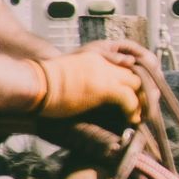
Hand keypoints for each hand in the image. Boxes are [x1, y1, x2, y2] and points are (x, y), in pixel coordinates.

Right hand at [29, 45, 145, 121]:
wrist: (34, 81)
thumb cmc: (42, 85)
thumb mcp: (69, 78)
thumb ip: (85, 84)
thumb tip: (88, 100)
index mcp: (95, 58)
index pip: (126, 66)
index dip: (134, 83)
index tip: (138, 98)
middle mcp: (104, 63)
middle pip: (136, 74)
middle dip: (143, 92)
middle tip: (144, 109)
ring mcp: (105, 74)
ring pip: (138, 85)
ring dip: (142, 102)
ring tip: (139, 117)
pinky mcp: (104, 87)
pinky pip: (129, 98)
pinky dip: (134, 110)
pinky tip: (131, 120)